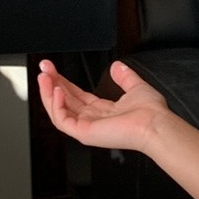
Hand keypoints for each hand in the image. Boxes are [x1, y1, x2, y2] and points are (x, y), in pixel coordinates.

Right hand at [36, 59, 169, 154]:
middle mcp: (92, 120)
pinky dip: (56, 105)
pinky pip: (62, 120)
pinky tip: (56, 90)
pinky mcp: (84, 133)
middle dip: (51, 83)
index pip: (75, 96)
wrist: (155, 124)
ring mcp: (86, 128)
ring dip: (48, 92)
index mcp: (102, 111)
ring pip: (58, 110)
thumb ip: (124, 76)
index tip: (53, 69)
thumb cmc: (151, 113)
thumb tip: (117, 66)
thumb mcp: (135, 87)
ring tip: (44, 76)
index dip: (63, 82)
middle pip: (64, 101)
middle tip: (44, 68)